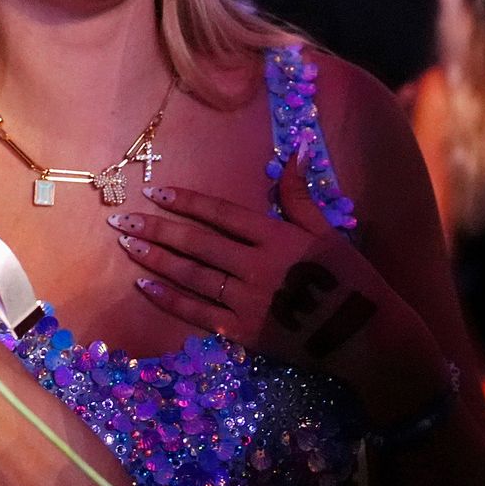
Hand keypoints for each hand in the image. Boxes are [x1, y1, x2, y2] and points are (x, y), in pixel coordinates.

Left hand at [112, 150, 438, 394]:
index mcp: (278, 238)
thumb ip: (299, 194)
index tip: (157, 192)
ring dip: (156, 259)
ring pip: (192, 276)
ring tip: (126, 245)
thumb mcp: (326, 231)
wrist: (364, 337)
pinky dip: (169, 298)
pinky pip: (198, 313)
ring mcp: (249, 302)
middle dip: (156, 229)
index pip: (223, 215)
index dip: (188, 202)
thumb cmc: (348, 279)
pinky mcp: (245, 332)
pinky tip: (145, 285)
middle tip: (120, 219)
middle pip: (198, 244)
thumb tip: (294, 148)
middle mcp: (258, 267)